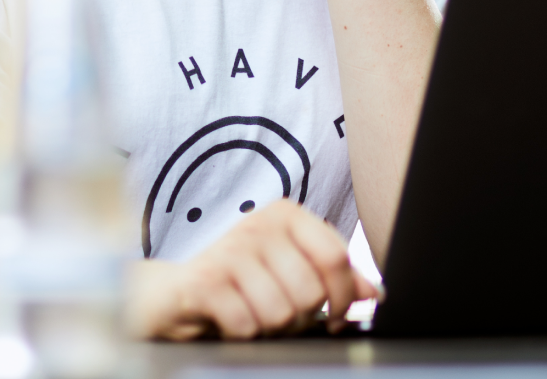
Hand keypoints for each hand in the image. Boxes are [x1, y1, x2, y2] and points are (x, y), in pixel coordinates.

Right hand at [125, 199, 377, 339]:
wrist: (173, 293)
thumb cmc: (238, 282)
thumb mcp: (290, 272)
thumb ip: (333, 279)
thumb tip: (373, 292)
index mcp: (286, 215)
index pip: (336, 257)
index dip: (343, 296)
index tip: (335, 315)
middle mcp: (257, 224)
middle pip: (309, 292)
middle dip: (299, 317)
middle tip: (278, 312)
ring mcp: (229, 249)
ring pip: (281, 312)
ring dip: (269, 326)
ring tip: (252, 313)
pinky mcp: (204, 280)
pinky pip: (248, 324)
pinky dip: (242, 332)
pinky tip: (230, 318)